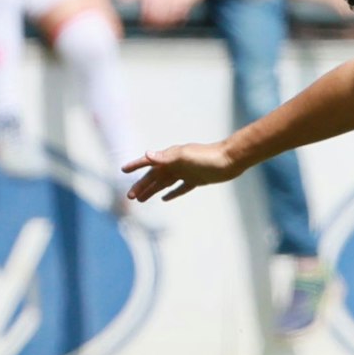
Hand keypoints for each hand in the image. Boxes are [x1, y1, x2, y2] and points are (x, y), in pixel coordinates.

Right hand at [124, 140, 241, 201]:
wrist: (230, 160)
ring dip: (152, 190)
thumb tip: (147, 154)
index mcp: (171, 157)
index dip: (136, 165)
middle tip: (130, 197)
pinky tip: (164, 198)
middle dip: (142, 185)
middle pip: (154, 176)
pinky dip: (171, 193)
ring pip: (164, 183)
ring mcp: (186, 172)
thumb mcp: (184, 156)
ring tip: (141, 200)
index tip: (123, 171)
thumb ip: (165, 157)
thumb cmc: (207, 156)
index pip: (149, 161)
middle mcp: (176, 163)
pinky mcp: (196, 180)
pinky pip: (179, 188)